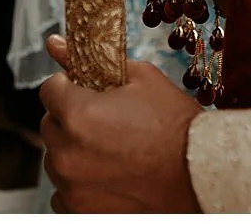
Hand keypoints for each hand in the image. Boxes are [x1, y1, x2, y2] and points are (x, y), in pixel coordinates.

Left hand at [39, 36, 202, 213]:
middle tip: (104, 121)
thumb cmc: (176, 127)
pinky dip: (78, 183)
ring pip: (55, 159)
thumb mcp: (140, 79)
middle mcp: (68, 154)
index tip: (84, 90)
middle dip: (70, 119)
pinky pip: (63, 192)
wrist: (201, 174)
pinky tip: (106, 174)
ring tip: (110, 149)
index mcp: (78, 115)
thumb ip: (93, 61)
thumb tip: (55, 44)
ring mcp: (73, 187)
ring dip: (73, 151)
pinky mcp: (81, 211)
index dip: (69, 86)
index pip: (49, 90)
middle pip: (50, 125)